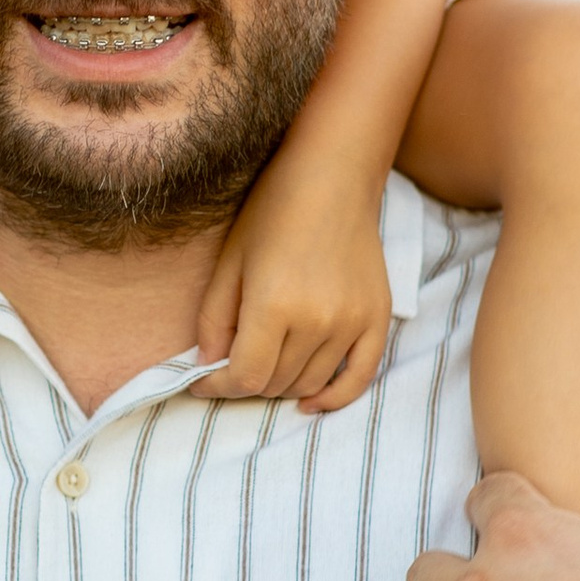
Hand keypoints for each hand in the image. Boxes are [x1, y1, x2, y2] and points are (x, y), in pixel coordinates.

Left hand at [189, 155, 392, 410]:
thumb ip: (213, 321)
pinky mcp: (378, 318)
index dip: (217, 387)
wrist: (332, 178)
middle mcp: (316, 322)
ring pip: (310, 384)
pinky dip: (334, 397)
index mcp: (272, 307)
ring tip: (266, 365)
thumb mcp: (229, 263)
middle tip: (231, 367)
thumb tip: (207, 366)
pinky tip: (311, 402)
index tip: (202, 382)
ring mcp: (351, 323)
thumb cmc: (272, 212)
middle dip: (245, 383)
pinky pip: (359, 378)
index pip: (244, 378)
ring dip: (282, 384)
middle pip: (275, 384)